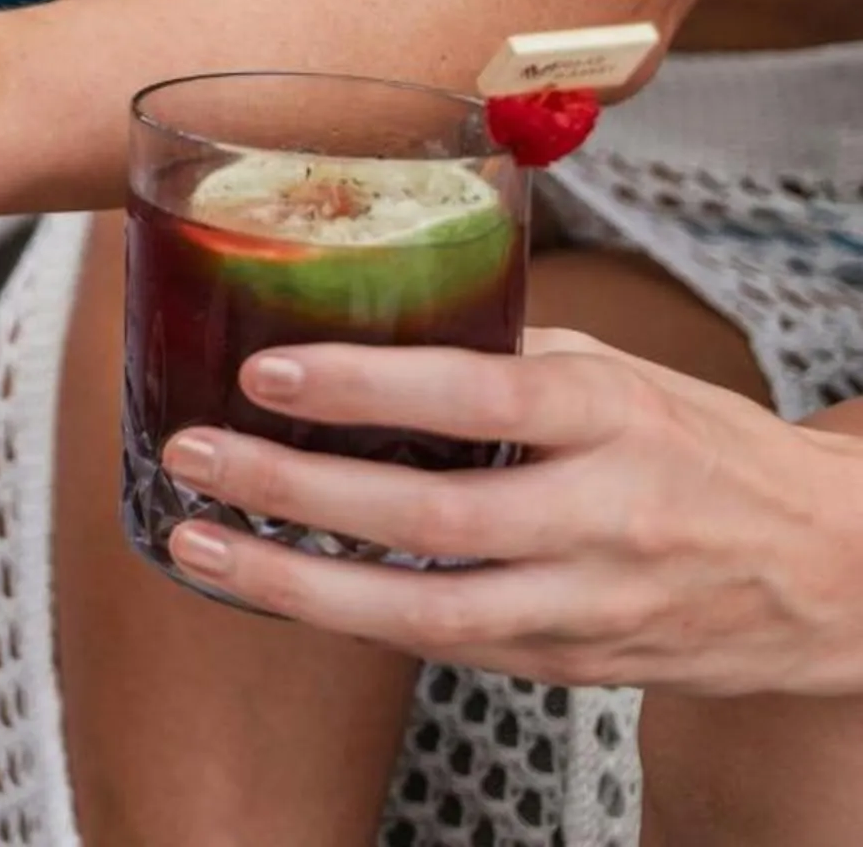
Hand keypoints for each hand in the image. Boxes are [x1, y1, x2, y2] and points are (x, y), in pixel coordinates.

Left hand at [156, 329, 862, 695]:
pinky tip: (278, 589)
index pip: (478, 395)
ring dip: (297, 584)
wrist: (835, 570)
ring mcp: (590, 602)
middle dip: (294, 489)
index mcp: (614, 416)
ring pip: (427, 610)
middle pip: (430, 514)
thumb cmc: (706, 452)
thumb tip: (372, 324)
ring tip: (200, 543)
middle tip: (193, 454)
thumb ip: (507, 359)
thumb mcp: (622, 375)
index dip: (364, 385)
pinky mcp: (575, 667)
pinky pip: (448, 646)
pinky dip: (354, 619)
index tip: (265, 370)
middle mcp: (605, 514)